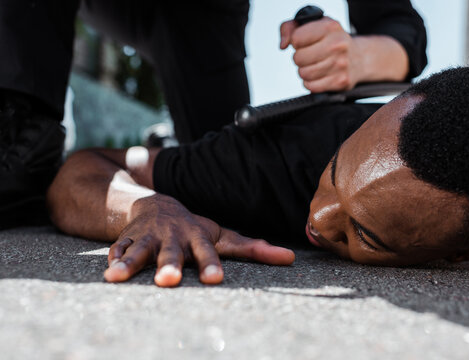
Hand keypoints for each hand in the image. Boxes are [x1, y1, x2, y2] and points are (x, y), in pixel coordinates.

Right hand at [103, 195, 294, 286]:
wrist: (157, 205)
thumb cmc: (194, 228)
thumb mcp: (222, 236)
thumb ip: (252, 249)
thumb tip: (291, 259)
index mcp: (197, 238)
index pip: (208, 252)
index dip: (211, 265)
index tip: (216, 280)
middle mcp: (173, 237)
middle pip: (171, 252)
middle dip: (169, 265)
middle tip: (168, 281)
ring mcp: (149, 236)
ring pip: (138, 249)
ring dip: (129, 262)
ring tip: (116, 276)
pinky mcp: (127, 238)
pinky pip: (117, 247)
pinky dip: (113, 257)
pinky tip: (107, 270)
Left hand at [280, 17, 359, 91]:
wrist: (360, 58)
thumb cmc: (331, 41)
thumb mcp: (313, 25)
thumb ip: (289, 28)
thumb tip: (283, 45)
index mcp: (330, 27)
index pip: (296, 39)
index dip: (296, 42)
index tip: (304, 43)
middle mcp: (337, 44)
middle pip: (298, 58)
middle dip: (300, 58)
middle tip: (310, 56)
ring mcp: (341, 64)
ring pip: (304, 73)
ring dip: (305, 71)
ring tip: (315, 65)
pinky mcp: (341, 81)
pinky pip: (311, 86)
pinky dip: (311, 83)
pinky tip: (319, 75)